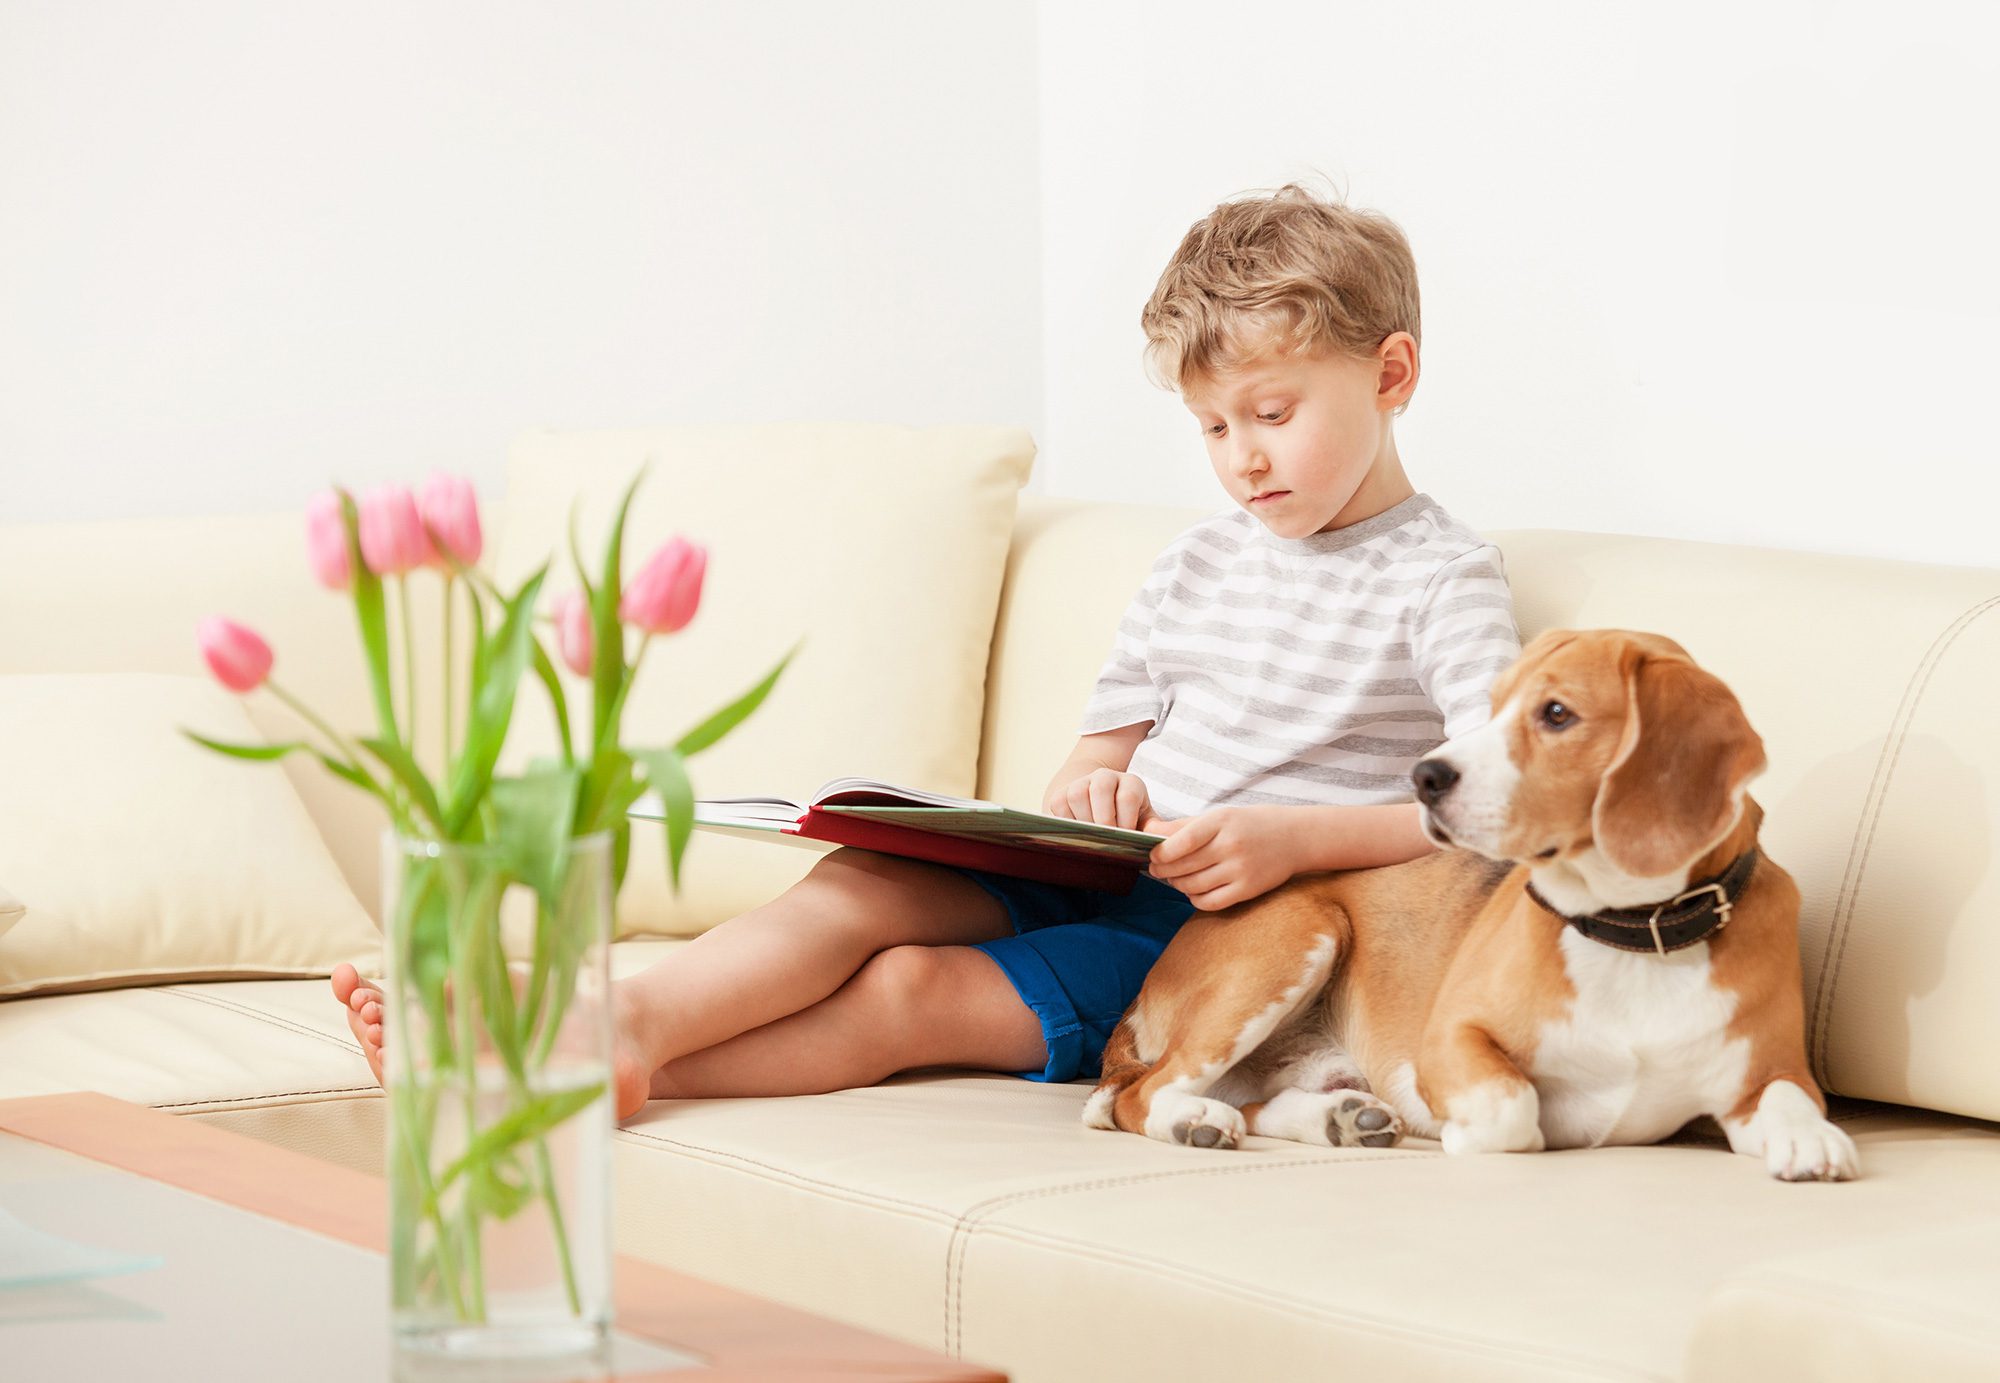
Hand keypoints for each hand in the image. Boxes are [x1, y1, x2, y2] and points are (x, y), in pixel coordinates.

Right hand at [1045, 767, 1154, 830]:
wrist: (1102, 809)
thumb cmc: (1129, 821)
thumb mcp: (1146, 823)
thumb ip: (1155, 829)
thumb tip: (1160, 835)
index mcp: (1131, 783)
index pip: (1127, 796)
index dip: (1126, 821)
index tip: (1126, 838)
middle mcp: (1105, 777)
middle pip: (1101, 788)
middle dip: (1104, 818)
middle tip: (1106, 838)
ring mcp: (1081, 782)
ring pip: (1077, 794)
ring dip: (1084, 820)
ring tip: (1092, 837)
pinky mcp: (1062, 792)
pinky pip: (1059, 804)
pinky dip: (1066, 821)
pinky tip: (1077, 832)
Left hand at [1147, 806, 1299, 910]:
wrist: (1294, 837)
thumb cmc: (1249, 825)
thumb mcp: (1219, 816)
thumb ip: (1183, 825)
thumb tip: (1147, 831)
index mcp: (1221, 822)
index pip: (1181, 841)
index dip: (1160, 852)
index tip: (1152, 855)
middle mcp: (1230, 846)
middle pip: (1183, 866)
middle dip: (1162, 870)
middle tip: (1157, 868)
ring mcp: (1240, 870)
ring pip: (1192, 886)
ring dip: (1176, 884)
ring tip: (1175, 878)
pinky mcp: (1248, 890)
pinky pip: (1209, 902)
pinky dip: (1195, 899)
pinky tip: (1194, 890)